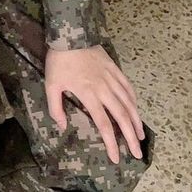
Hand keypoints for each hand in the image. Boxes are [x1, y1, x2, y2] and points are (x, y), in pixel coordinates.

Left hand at [44, 46, 144, 164]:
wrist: (70, 33)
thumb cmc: (59, 60)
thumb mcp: (51, 84)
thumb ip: (56, 107)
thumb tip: (62, 126)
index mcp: (89, 94)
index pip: (104, 124)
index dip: (111, 142)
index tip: (116, 158)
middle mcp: (104, 88)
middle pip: (121, 116)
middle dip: (130, 137)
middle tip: (138, 153)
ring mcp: (111, 77)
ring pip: (128, 102)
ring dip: (136, 120)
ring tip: (140, 134)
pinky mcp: (114, 67)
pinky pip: (127, 85)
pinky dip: (133, 98)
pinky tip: (135, 107)